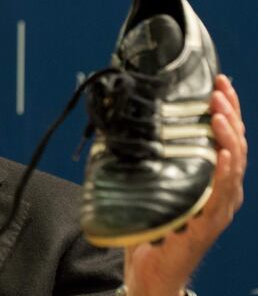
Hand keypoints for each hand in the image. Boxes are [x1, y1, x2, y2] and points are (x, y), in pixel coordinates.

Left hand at [123, 74, 246, 295]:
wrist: (151, 271)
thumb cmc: (152, 229)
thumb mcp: (150, 185)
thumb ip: (146, 160)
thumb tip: (120, 125)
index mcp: (209, 179)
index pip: (224, 138)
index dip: (227, 110)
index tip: (219, 83)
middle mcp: (221, 191)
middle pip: (235, 145)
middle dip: (230, 114)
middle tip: (219, 90)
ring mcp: (218, 208)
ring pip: (234, 165)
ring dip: (229, 136)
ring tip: (220, 113)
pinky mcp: (208, 224)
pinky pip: (222, 194)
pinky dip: (226, 172)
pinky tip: (224, 154)